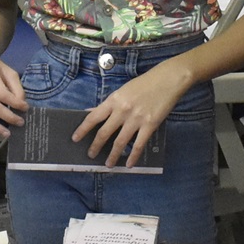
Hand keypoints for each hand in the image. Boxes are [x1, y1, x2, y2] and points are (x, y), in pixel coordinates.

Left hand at [76, 62, 191, 167]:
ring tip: (108, 164)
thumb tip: (91, 112)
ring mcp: (136, 119)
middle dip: (95, 146)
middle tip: (90, 155)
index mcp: (114, 100)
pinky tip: (129, 164)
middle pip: (104, 132)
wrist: (167, 80)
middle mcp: (122, 110)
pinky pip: (138, 145)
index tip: (75, 138)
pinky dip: (133, 156)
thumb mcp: (122, 91)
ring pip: (120, 142)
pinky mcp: (150, 125)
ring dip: (112, 155)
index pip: (93, 117)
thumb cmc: (144, 84)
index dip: (83, 129)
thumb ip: (108, 104)